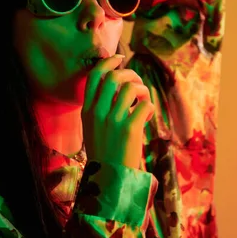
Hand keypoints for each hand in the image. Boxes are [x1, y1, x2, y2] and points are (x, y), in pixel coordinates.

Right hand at [82, 55, 154, 169]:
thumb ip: (100, 107)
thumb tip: (119, 85)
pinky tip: (147, 115)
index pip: (93, 76)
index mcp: (87, 111)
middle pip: (114, 77)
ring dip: (142, 90)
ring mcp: (113, 121)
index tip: (119, 58)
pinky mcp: (129, 129)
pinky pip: (144, 105)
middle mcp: (98, 113)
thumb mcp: (93, 128)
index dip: (107, 63)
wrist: (109, 179)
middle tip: (137, 82)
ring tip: (143, 100)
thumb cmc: (105, 153)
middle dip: (130, 74)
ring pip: (131, 88)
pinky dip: (149, 106)